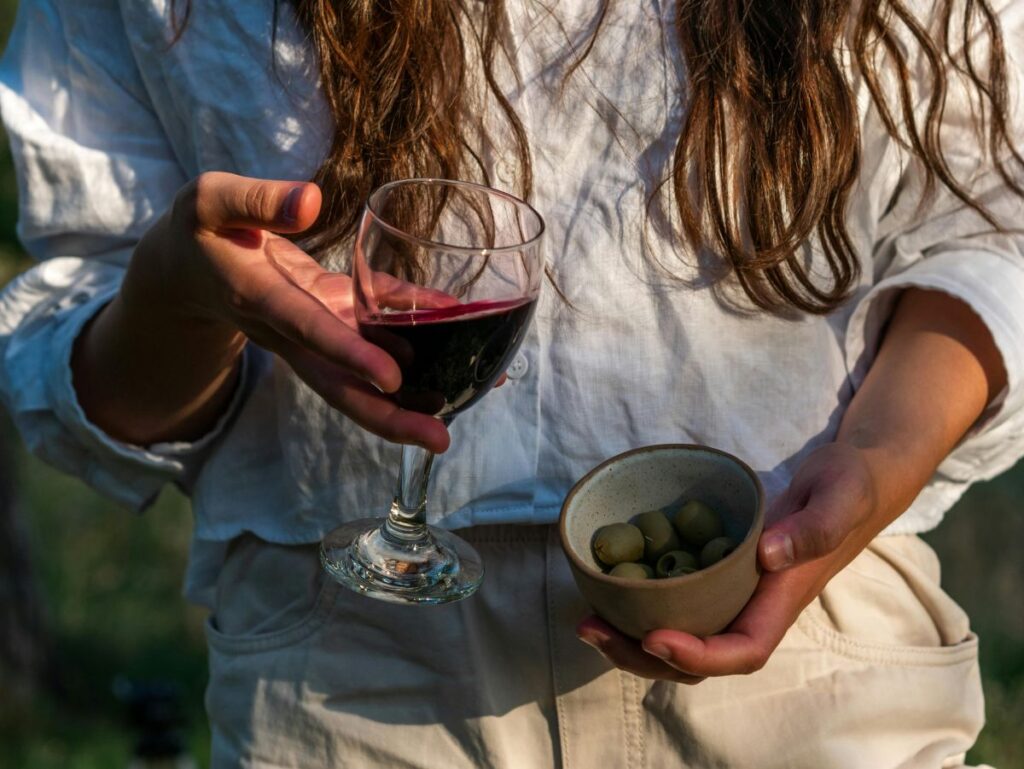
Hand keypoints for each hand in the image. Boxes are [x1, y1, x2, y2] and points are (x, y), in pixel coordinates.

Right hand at [121, 172, 449, 451]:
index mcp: (258, 298)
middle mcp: (292, 328)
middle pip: (341, 384)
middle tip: (440, 439)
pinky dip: (419, 324)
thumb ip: (256, 201)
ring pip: (366, 368)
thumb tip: (310, 201)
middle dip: (389, 415)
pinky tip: (460, 323)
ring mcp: (316, 326)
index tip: (390, 378)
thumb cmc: (198, 230)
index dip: (347, 354)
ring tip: (477, 395)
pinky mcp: (334, 312)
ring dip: (415, 389)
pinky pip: (380, 324)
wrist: (189, 267)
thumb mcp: (210, 201)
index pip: (307, 330)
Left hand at [577, 442, 882, 682]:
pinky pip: (679, 606)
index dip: (699, 656)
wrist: (851, 481)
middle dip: (643, 657)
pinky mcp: (717, 575)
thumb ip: (815, 526)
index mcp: (783, 599)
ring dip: (632, 641)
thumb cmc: (849, 486)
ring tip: (587, 621)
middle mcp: (754, 607)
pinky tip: (606, 590)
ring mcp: (734, 595)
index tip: (655, 638)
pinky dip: (640, 609)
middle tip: (591, 629)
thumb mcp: (840, 495)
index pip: (743, 649)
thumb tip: (767, 555)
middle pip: (700, 659)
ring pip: (683, 638)